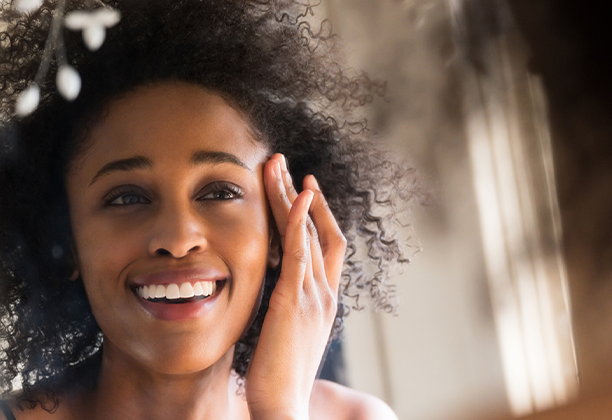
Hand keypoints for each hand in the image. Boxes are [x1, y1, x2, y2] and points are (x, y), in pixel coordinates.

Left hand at [245, 153, 345, 419]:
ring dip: (292, 195)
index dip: (315, 215)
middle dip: (302, 194)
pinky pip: (301, 250)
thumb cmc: (278, 378)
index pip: (325, 246)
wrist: (283, 407)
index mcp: (324, 301)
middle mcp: (325, 292)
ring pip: (307, 232)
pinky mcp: (296, 299)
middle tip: (283, 163)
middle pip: (320, 229)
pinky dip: (300, 219)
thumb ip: (285, 309)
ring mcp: (314, 294)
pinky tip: (296, 194)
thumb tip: (270, 295)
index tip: (300, 190)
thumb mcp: (286, 336)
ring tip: (276, 165)